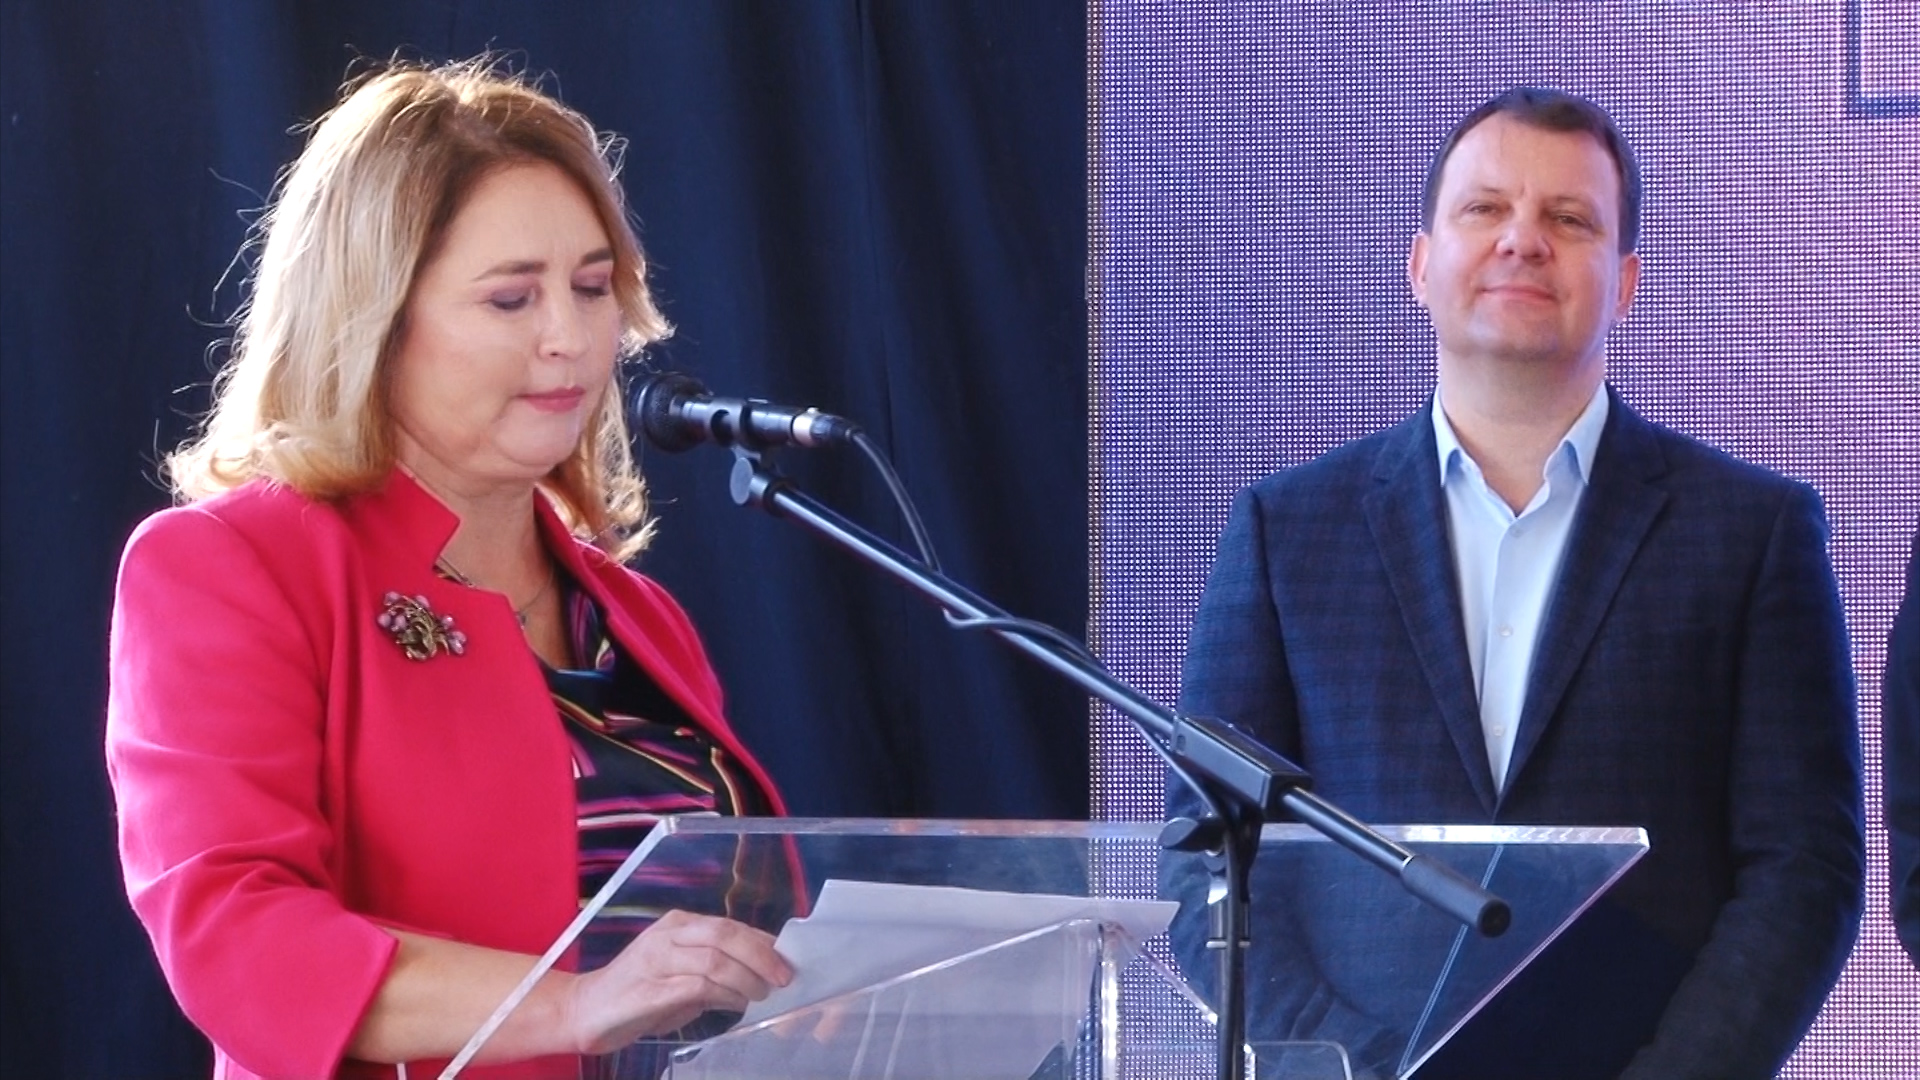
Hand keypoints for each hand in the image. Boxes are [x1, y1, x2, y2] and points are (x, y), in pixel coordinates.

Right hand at [563, 910, 793, 1053]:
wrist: (585, 1011)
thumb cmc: (638, 995)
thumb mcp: (681, 974)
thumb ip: (715, 969)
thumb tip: (760, 972)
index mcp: (677, 925)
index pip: (730, 925)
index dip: (763, 942)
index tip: (787, 960)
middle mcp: (667, 935)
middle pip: (725, 934)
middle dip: (761, 955)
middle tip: (783, 978)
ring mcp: (657, 960)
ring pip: (715, 959)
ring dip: (746, 978)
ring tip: (760, 995)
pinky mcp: (650, 989)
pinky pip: (698, 986)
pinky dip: (724, 995)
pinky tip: (736, 1005)